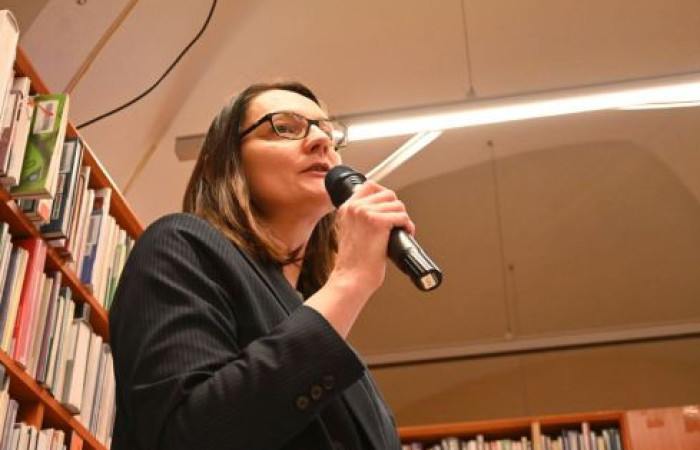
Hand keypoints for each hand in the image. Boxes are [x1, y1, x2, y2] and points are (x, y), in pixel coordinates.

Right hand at [331, 180, 414, 297]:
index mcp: (346, 208)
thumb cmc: (353, 262)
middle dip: (396, 208)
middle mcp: (355, 207)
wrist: (351, 278)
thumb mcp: (351, 232)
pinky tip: (406, 233)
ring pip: (397, 205)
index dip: (384, 194)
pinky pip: (402, 216)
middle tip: (397, 223)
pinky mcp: (377, 222)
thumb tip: (382, 211)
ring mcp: (365, 213)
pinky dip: (408, 225)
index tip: (390, 207)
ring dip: (403, 218)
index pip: (370, 186)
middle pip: (387, 194)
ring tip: (401, 230)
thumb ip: (360, 218)